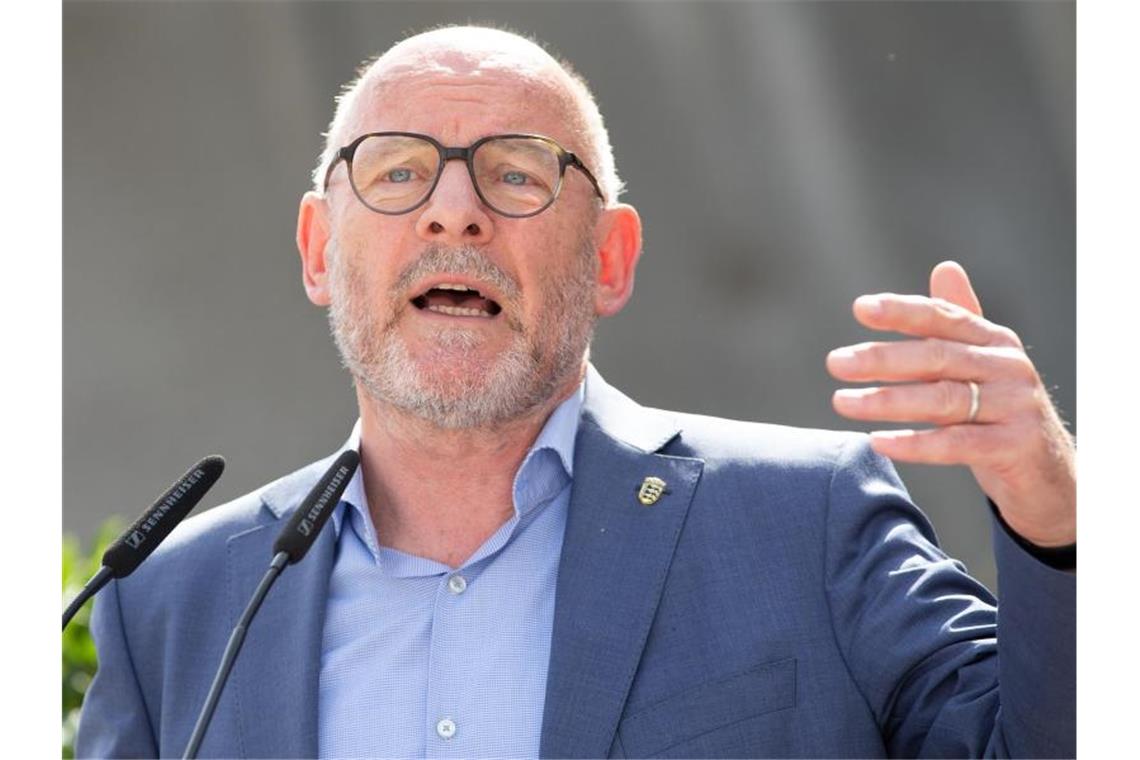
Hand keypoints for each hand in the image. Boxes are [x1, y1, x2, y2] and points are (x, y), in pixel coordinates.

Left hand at [826, 261, 1074, 546]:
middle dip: (882, 358)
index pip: (944, 318)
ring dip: (886, 400)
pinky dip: (915, 444)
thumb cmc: (1002, 415)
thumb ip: (958, 323)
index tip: (860, 308)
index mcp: (995, 341)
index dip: (903, 311)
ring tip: (842, 402)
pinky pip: (957, 443)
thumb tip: (944, 267)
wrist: (1051, 476)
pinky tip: (878, 442)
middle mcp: (1009, 367)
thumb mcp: (981, 366)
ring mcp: (1016, 406)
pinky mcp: (1016, 446)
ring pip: (943, 399)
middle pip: (937, 356)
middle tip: (835, 362)